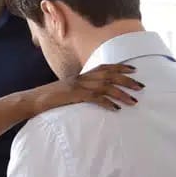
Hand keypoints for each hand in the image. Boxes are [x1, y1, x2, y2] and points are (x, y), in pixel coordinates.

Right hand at [25, 63, 142, 114]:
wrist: (34, 100)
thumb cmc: (51, 98)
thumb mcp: (68, 91)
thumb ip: (81, 90)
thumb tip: (94, 95)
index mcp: (82, 76)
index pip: (104, 67)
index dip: (120, 68)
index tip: (135, 70)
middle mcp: (82, 78)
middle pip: (109, 75)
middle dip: (127, 80)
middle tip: (142, 86)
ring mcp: (78, 86)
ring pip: (106, 87)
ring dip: (122, 94)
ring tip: (134, 101)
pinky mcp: (75, 96)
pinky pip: (95, 98)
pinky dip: (107, 103)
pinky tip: (116, 109)